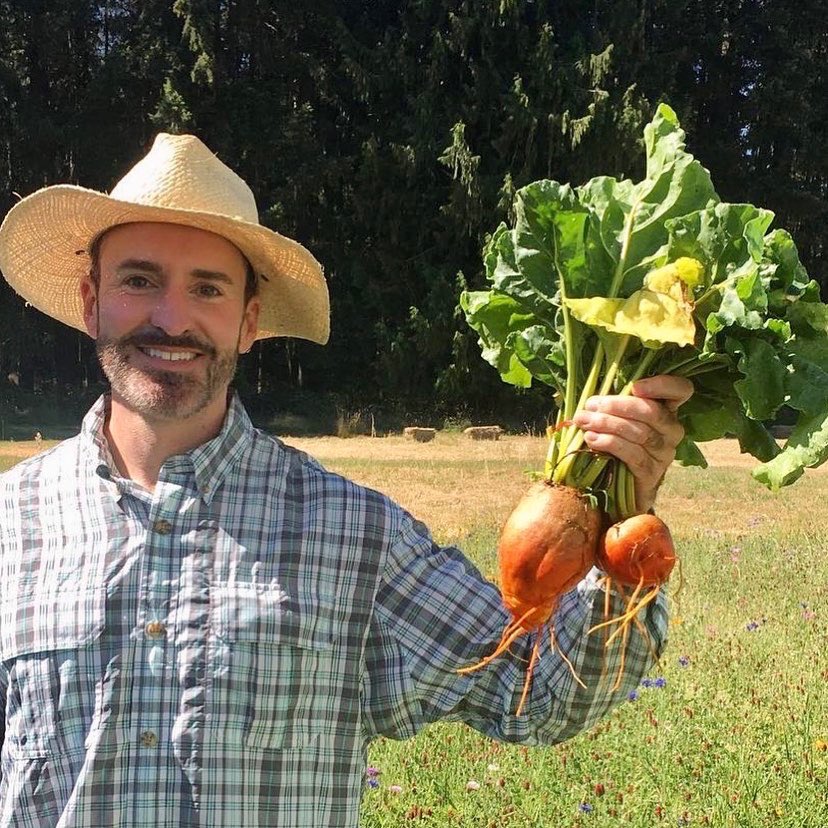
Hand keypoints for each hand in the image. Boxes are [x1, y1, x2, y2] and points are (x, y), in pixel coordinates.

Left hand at [571, 375, 693, 512]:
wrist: (622, 485)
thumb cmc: (618, 442)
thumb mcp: (618, 418)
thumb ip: (613, 404)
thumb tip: (590, 399)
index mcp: (667, 409)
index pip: (681, 390)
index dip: (662, 385)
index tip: (635, 387)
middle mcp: (672, 430)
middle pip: (652, 412)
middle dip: (618, 406)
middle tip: (591, 406)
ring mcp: (665, 452)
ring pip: (640, 433)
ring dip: (608, 424)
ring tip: (584, 422)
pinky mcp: (653, 472)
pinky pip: (633, 454)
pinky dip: (610, 444)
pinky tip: (592, 439)